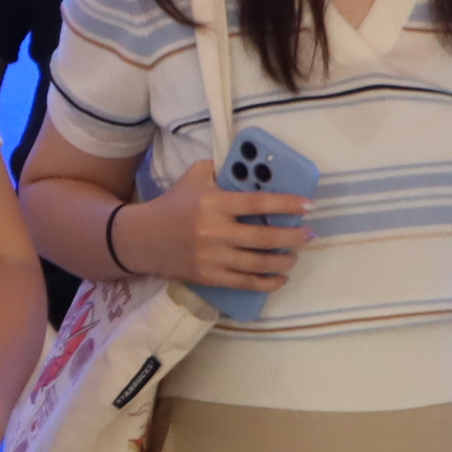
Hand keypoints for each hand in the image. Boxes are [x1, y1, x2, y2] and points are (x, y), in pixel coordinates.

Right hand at [120, 156, 305, 295]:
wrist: (142, 238)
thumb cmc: (174, 203)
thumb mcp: (194, 176)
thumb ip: (222, 169)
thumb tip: (254, 169)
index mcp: (214, 203)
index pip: (257, 202)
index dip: (286, 204)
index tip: (308, 206)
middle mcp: (215, 231)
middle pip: (264, 237)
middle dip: (293, 237)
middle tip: (308, 234)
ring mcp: (212, 257)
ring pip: (258, 263)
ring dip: (283, 261)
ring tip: (293, 256)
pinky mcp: (208, 277)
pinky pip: (244, 283)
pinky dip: (266, 282)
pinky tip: (279, 278)